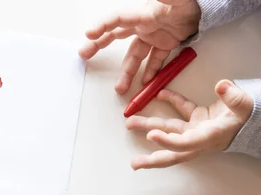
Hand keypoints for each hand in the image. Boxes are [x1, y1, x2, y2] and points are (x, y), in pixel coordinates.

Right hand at [78, 0, 200, 93]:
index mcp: (144, 13)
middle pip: (116, 35)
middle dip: (98, 45)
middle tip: (84, 54)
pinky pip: (154, 59)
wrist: (208, 5)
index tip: (89, 34)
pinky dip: (150, 71)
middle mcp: (144, 25)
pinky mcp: (165, 43)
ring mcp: (153, 35)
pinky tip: (145, 82)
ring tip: (120, 88)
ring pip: (134, 55)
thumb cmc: (189, 1)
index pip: (118, 19)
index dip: (103, 26)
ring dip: (127, 72)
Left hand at [127, 80, 253, 169]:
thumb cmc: (249, 115)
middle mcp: (198, 138)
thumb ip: (233, 97)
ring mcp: (197, 129)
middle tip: (134, 163)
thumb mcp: (243, 106)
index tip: (151, 136)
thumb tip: (221, 85)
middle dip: (152, 158)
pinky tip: (159, 94)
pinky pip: (182, 110)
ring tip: (131, 123)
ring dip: (150, 124)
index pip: (184, 144)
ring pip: (169, 129)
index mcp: (208, 138)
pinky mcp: (198, 118)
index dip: (167, 141)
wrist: (257, 118)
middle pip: (172, 151)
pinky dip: (172, 101)